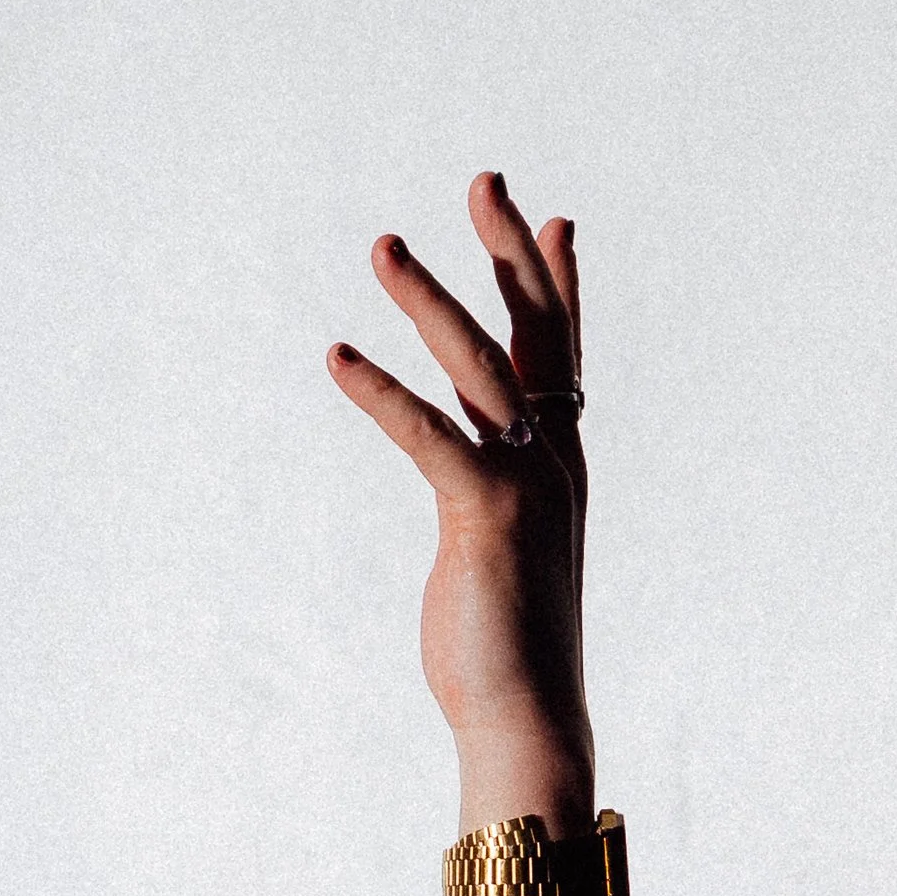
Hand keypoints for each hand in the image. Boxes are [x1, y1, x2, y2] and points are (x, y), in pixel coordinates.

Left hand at [330, 173, 591, 804]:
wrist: (527, 716)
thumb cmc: (504, 654)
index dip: (556, 285)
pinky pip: (426, 434)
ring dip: (426, 297)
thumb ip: (494, 514)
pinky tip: (336, 356)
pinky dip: (378, 392)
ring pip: (475, 363)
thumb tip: (480, 508)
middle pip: (533, 330)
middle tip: (483, 179)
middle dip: (507, 249)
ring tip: (382, 245)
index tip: (554, 220)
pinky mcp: (483, 513)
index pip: (560, 356)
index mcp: (560, 466)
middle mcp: (553, 459)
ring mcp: (525, 481)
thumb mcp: (503, 563)